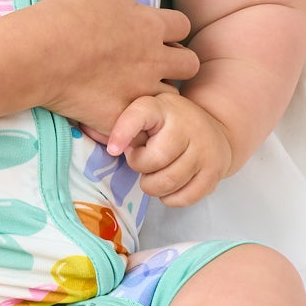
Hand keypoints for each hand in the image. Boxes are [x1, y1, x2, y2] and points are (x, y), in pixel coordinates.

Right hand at [30, 0, 199, 130]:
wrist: (37, 53)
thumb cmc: (66, 12)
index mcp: (151, 26)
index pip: (183, 26)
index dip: (172, 29)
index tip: (155, 33)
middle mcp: (153, 59)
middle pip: (189, 64)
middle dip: (177, 63)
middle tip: (154, 64)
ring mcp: (139, 91)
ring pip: (172, 98)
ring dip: (160, 93)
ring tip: (139, 92)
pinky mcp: (121, 115)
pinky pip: (142, 125)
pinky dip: (137, 121)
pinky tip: (122, 116)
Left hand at [104, 90, 231, 206]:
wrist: (213, 130)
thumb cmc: (168, 124)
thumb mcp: (146, 112)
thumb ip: (120, 124)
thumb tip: (91, 133)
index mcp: (163, 107)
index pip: (140, 115)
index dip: (123, 133)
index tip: (113, 150)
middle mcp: (188, 125)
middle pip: (152, 161)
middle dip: (139, 166)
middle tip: (143, 159)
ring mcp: (205, 150)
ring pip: (166, 182)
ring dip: (152, 184)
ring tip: (155, 171)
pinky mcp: (214, 173)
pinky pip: (182, 198)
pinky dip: (169, 197)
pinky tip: (169, 184)